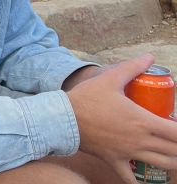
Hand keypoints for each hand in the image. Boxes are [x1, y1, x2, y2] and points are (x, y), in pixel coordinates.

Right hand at [67, 54, 176, 183]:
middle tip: (174, 138)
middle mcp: (140, 140)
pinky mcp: (114, 161)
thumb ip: (131, 67)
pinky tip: (144, 178)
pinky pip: (131, 179)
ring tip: (172, 155)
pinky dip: (140, 181)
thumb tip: (148, 57)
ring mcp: (128, 153)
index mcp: (143, 121)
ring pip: (161, 165)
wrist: (63, 118)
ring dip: (172, 162)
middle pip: (174, 151)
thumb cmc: (87, 98)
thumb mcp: (110, 79)